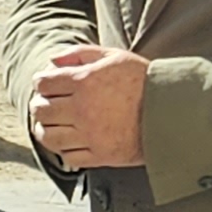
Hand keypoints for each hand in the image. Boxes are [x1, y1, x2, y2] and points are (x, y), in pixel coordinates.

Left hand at [27, 43, 149, 170]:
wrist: (171, 110)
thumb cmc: (144, 81)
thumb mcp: (114, 56)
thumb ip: (80, 54)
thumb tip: (52, 60)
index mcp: (84, 81)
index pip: (43, 83)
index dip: (42, 82)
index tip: (48, 85)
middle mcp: (82, 109)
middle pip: (41, 110)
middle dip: (40, 105)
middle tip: (47, 104)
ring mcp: (90, 134)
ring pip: (49, 136)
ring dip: (45, 130)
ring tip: (53, 125)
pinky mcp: (100, 155)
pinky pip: (69, 157)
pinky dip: (64, 150)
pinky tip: (69, 141)